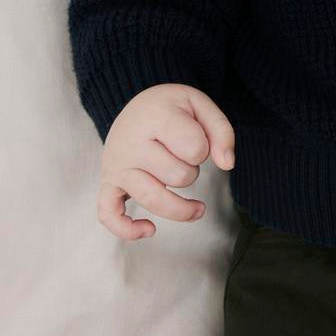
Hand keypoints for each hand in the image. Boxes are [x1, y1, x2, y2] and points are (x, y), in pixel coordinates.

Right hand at [97, 83, 235, 241]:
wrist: (136, 109)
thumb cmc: (170, 109)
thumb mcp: (200, 105)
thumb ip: (221, 130)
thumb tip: (227, 164)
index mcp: (155, 118)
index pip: (195, 148)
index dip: (205, 149)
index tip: (196, 139)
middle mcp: (130, 143)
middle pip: (179, 176)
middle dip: (192, 172)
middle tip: (185, 159)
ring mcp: (116, 166)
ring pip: (153, 199)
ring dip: (181, 208)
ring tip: (198, 209)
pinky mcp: (108, 184)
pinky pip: (108, 214)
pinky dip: (127, 229)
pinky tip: (150, 229)